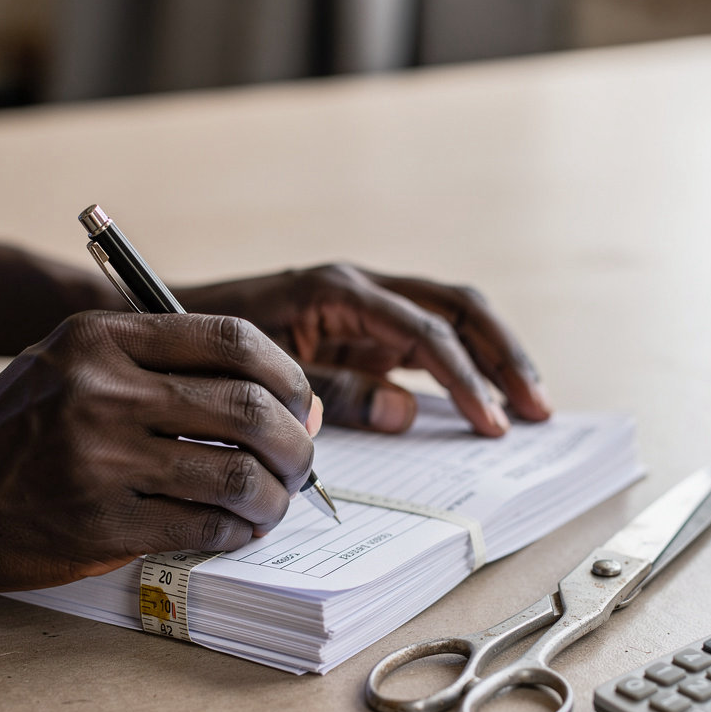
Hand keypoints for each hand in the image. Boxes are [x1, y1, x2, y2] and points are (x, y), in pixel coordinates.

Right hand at [0, 312, 319, 593]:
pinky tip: (237, 530)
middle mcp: (103, 390)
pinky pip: (207, 528)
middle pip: (250, 409)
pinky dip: (240, 532)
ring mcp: (101, 460)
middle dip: (297, 443)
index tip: (300, 402)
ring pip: (239, 475)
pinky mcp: (102, 524)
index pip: (232, 338)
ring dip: (276, 497)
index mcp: (103, 337)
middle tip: (300, 462)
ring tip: (274, 503)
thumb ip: (170, 371)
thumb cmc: (18, 430)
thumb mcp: (75, 365)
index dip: (287, 373)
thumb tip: (285, 403)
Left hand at [178, 264, 551, 435]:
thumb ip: (335, 393)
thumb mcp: (269, 375)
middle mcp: (364, 290)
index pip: (425, 331)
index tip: (492, 422)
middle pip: (459, 309)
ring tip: (531, 402)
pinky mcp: (367, 329)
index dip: (466, 377)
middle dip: (503, 357)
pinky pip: (431, 342)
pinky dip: (464, 367)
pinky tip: (485, 398)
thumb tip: (406, 414)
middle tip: (538, 407)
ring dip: (496, 358)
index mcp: (340, 291)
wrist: (172, 324)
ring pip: (455, 319)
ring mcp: (369, 308)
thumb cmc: (212, 346)